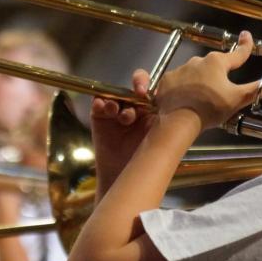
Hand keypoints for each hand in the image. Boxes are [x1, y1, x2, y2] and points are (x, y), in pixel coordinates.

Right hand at [91, 69, 154, 193]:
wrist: (125, 176)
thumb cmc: (145, 159)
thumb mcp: (158, 135)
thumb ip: (161, 117)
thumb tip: (163, 99)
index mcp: (150, 109)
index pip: (147, 88)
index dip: (145, 84)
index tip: (144, 91)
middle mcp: (133, 108)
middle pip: (130, 88)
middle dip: (133, 89)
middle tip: (136, 94)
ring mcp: (115, 113)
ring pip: (114, 96)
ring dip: (116, 100)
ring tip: (117, 112)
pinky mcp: (100, 118)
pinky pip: (98, 105)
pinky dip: (100, 103)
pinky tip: (103, 108)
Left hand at [154, 32, 260, 131]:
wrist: (178, 121)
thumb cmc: (210, 108)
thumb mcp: (236, 99)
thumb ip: (255, 90)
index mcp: (217, 63)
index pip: (237, 53)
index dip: (245, 45)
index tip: (247, 36)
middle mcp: (197, 61)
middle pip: (214, 65)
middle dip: (219, 73)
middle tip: (221, 90)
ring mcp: (179, 70)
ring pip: (195, 72)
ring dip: (200, 81)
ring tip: (202, 99)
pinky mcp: (166, 80)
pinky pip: (178, 81)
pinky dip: (183, 88)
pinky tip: (186, 99)